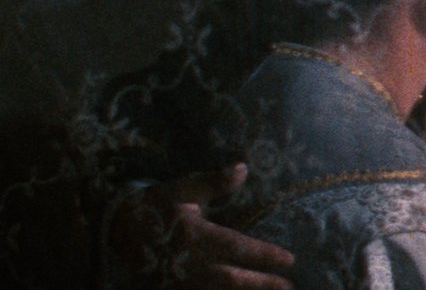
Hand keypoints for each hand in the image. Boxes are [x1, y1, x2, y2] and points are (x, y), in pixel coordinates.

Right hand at [111, 164, 293, 289]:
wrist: (115, 229)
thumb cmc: (155, 205)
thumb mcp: (183, 188)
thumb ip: (214, 182)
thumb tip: (242, 167)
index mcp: (195, 235)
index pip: (237, 248)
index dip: (264, 256)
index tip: (289, 260)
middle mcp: (189, 262)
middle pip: (231, 280)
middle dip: (261, 285)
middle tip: (289, 287)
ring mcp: (178, 281)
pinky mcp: (169, 289)